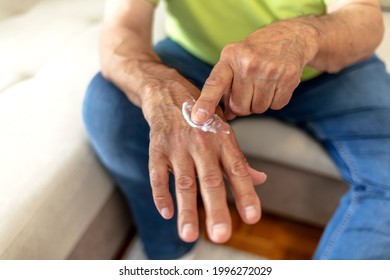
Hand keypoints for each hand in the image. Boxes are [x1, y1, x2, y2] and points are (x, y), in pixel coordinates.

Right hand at [142, 71, 266, 242]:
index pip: (238, 171)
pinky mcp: (157, 148)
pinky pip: (157, 175)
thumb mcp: (224, 131)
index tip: (252, 218)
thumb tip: (259, 179)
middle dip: (216, 209)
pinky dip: (161, 195)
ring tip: (189, 235)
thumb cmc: (201, 115)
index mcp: (223, 140)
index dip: (245, 194)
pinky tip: (167, 214)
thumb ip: (239, 159)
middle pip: (211, 180)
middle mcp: (202, 144)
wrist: (168, 92)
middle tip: (221, 235)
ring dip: (187, 210)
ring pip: (184, 183)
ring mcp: (178, 146)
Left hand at [191, 20, 316, 122]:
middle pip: (239, 106)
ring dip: (259, 103)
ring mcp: (269, 71)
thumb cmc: (255, 52)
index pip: (214, 84)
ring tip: (262, 84)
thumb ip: (224, 87)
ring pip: (258, 109)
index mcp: (229, 58)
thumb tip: (227, 115)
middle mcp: (248, 63)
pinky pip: (276, 106)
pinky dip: (275, 101)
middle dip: (243, 104)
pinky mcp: (288, 78)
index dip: (206, 103)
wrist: (289, 36)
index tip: (198, 118)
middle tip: (249, 89)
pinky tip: (275, 84)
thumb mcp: (233, 60)